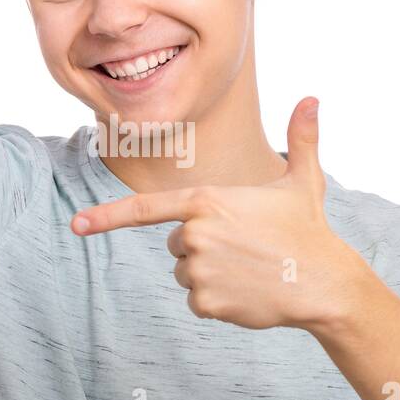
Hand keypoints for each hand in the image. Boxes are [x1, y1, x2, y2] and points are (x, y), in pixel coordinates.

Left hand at [71, 99, 367, 330]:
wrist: (323, 283)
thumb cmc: (309, 229)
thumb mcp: (304, 179)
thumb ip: (301, 137)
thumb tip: (313, 98)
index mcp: (207, 200)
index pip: (145, 208)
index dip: (107, 217)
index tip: (76, 226)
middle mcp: (194, 234)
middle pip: (175, 243)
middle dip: (202, 246)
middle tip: (243, 247)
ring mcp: (198, 270)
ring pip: (184, 273)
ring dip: (209, 274)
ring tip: (247, 269)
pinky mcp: (205, 302)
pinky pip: (195, 300)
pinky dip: (217, 300)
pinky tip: (246, 292)